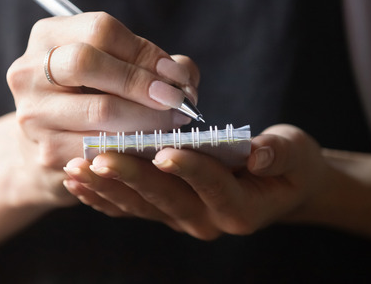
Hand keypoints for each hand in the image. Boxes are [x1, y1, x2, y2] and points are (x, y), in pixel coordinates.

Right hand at [7, 12, 199, 170]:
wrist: (43, 148)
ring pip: (100, 109)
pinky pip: (100, 147)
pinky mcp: (45, 152)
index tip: (175, 74)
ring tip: (173, 123)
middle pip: (88, 62)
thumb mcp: (111, 68)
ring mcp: (33, 113)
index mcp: (48, 36)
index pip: (100, 30)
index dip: (145, 51)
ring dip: (148, 117)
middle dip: (141, 81)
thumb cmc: (88, 99)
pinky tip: (151, 146)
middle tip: (176, 100)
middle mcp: (29, 70)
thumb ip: (152, 64)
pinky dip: (134, 146)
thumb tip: (184, 77)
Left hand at [62, 124, 330, 239]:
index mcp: (240, 208)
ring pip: (140, 206)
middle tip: (99, 157)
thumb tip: (260, 152)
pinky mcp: (164, 213)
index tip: (164, 150)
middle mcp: (208, 222)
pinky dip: (101, 196)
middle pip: (165, 199)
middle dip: (131, 177)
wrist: (280, 187)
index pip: (212, 186)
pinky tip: (75, 181)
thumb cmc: (289, 165)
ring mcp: (182, 220)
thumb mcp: (295, 155)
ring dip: (106, 187)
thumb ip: (279, 154)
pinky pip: (128, 208)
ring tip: (76, 167)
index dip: (190, 169)